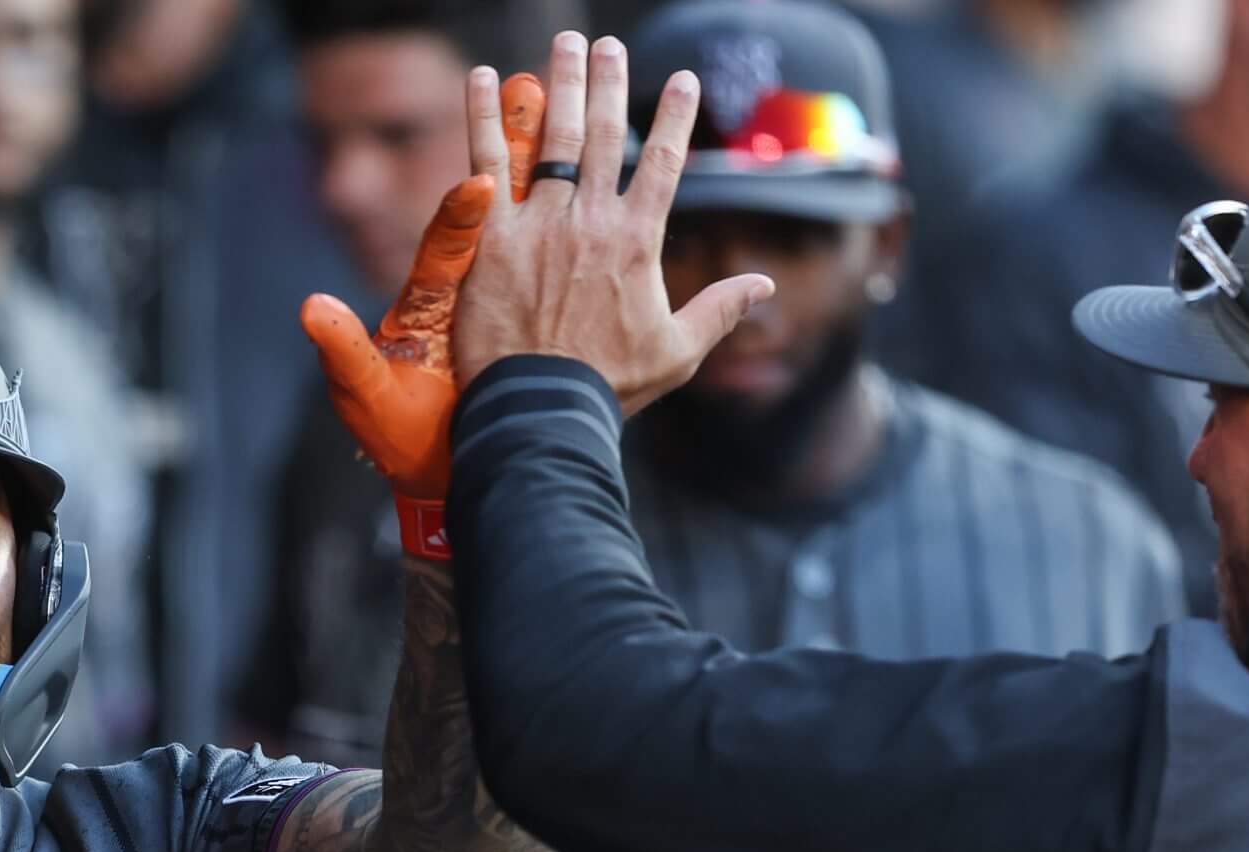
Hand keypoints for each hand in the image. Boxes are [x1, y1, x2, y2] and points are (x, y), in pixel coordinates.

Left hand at [300, 73, 546, 497]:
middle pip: (490, 209)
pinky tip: (590, 177)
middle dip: (510, 150)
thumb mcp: (361, 394)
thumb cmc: (398, 440)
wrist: (436, 470)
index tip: (479, 185)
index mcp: (424, 305)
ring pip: (520, 217)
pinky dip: (561, 218)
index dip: (459, 218)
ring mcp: (489, 299)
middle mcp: (458, 290)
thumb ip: (341, 350)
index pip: (444, 249)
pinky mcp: (511, 314)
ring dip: (536, 159)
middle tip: (528, 92)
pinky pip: (540, 254)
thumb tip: (312, 308)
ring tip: (555, 100)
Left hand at [452, 34, 773, 415]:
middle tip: (608, 44)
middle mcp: (591, 221)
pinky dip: (483, 118)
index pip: (664, 164)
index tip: (685, 81)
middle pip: (604, 136)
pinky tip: (483, 77)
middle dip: (609, 84)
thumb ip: (720, 310)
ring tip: (566, 44)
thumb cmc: (611, 388)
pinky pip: (487, 164)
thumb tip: (765, 285)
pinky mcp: (493, 237)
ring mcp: (540, 224)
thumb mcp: (678, 353)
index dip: (676, 118)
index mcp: (638, 243)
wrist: (544, 410)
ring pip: (552, 138)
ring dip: (560, 84)